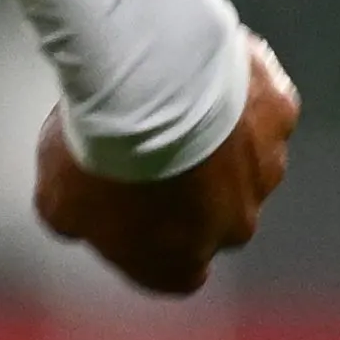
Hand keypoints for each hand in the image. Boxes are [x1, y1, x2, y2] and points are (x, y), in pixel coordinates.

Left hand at [38, 35, 300, 300]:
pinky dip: (239, 92)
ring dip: (215, 138)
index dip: (153, 239)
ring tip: (171, 101)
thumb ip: (79, 221)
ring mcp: (265, 170)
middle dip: (188, 186)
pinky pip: (261, 107)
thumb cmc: (99, 151)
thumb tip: (82, 220)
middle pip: (214, 214)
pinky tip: (201, 69)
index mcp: (179, 263)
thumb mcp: (58, 203)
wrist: (146, 84)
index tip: (133, 209)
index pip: (176, 271)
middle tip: (146, 144)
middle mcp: (234, 227)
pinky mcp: (281, 115)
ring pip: (243, 159)